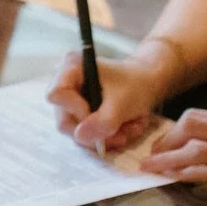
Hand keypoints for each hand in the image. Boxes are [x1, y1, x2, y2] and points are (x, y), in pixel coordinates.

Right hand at [47, 44, 174, 153]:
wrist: (149, 82)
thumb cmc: (136, 83)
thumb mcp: (123, 103)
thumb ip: (103, 121)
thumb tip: (79, 137)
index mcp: (71, 68)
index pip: (57, 95)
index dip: (76, 110)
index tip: (101, 116)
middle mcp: (66, 84)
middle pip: (66, 119)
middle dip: (96, 132)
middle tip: (122, 136)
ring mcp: (72, 101)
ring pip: (78, 131)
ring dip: (106, 136)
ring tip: (130, 130)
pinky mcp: (81, 113)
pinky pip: (88, 134)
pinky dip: (108, 136)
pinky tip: (126, 129)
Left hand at [141, 109, 206, 197]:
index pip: (201, 117)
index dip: (176, 129)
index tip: (161, 142)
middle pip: (192, 125)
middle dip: (166, 140)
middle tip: (150, 156)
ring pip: (197, 147)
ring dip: (169, 158)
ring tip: (149, 169)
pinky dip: (190, 173)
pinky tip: (176, 179)